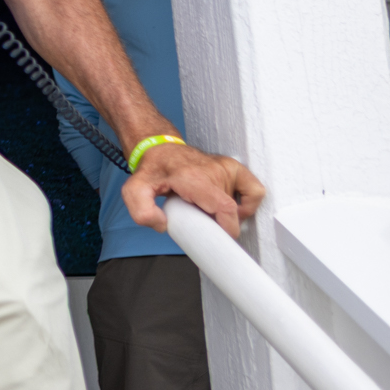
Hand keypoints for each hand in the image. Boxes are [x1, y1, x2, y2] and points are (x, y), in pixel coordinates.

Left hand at [123, 140, 265, 238]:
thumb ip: (142, 212)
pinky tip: (231, 208)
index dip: (227, 229)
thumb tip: (163, 225)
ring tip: (212, 215)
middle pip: (232, 212)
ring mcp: (227, 167)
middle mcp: (215, 170)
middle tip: (202, 224)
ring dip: (232, 216)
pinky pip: (255, 191)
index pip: (224, 208)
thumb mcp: (134, 191)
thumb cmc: (151, 171)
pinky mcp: (235, 167)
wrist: (159, 149)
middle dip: (221, 226)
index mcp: (194, 178)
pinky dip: (248, 203)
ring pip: (244, 205)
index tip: (218, 241)